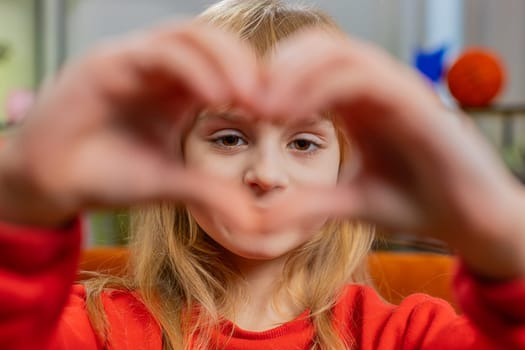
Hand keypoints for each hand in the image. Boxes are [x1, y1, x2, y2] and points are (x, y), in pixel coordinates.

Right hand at [0, 21, 261, 229]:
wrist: (53, 182)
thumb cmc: (108, 176)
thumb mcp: (168, 182)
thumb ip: (208, 189)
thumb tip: (252, 216)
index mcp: (176, 89)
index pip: (224, 66)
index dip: (254, 82)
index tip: (279, 112)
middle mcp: (157, 68)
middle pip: (213, 43)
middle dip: (246, 66)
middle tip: (272, 101)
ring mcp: (132, 60)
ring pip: (188, 37)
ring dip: (224, 62)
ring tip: (248, 97)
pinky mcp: (107, 62)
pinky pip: (157, 53)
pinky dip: (191, 68)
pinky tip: (214, 96)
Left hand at [264, 30, 524, 278]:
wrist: (469, 221)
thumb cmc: (415, 203)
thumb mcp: (350, 203)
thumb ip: (309, 202)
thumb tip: (258, 219)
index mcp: (360, 104)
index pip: (311, 67)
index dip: (274, 81)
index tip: (246, 112)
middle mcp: (377, 89)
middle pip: (319, 48)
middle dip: (278, 69)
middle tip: (248, 103)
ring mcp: (399, 90)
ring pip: (339, 52)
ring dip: (295, 73)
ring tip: (265, 108)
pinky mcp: (417, 103)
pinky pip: (365, 77)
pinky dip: (323, 87)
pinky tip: (293, 114)